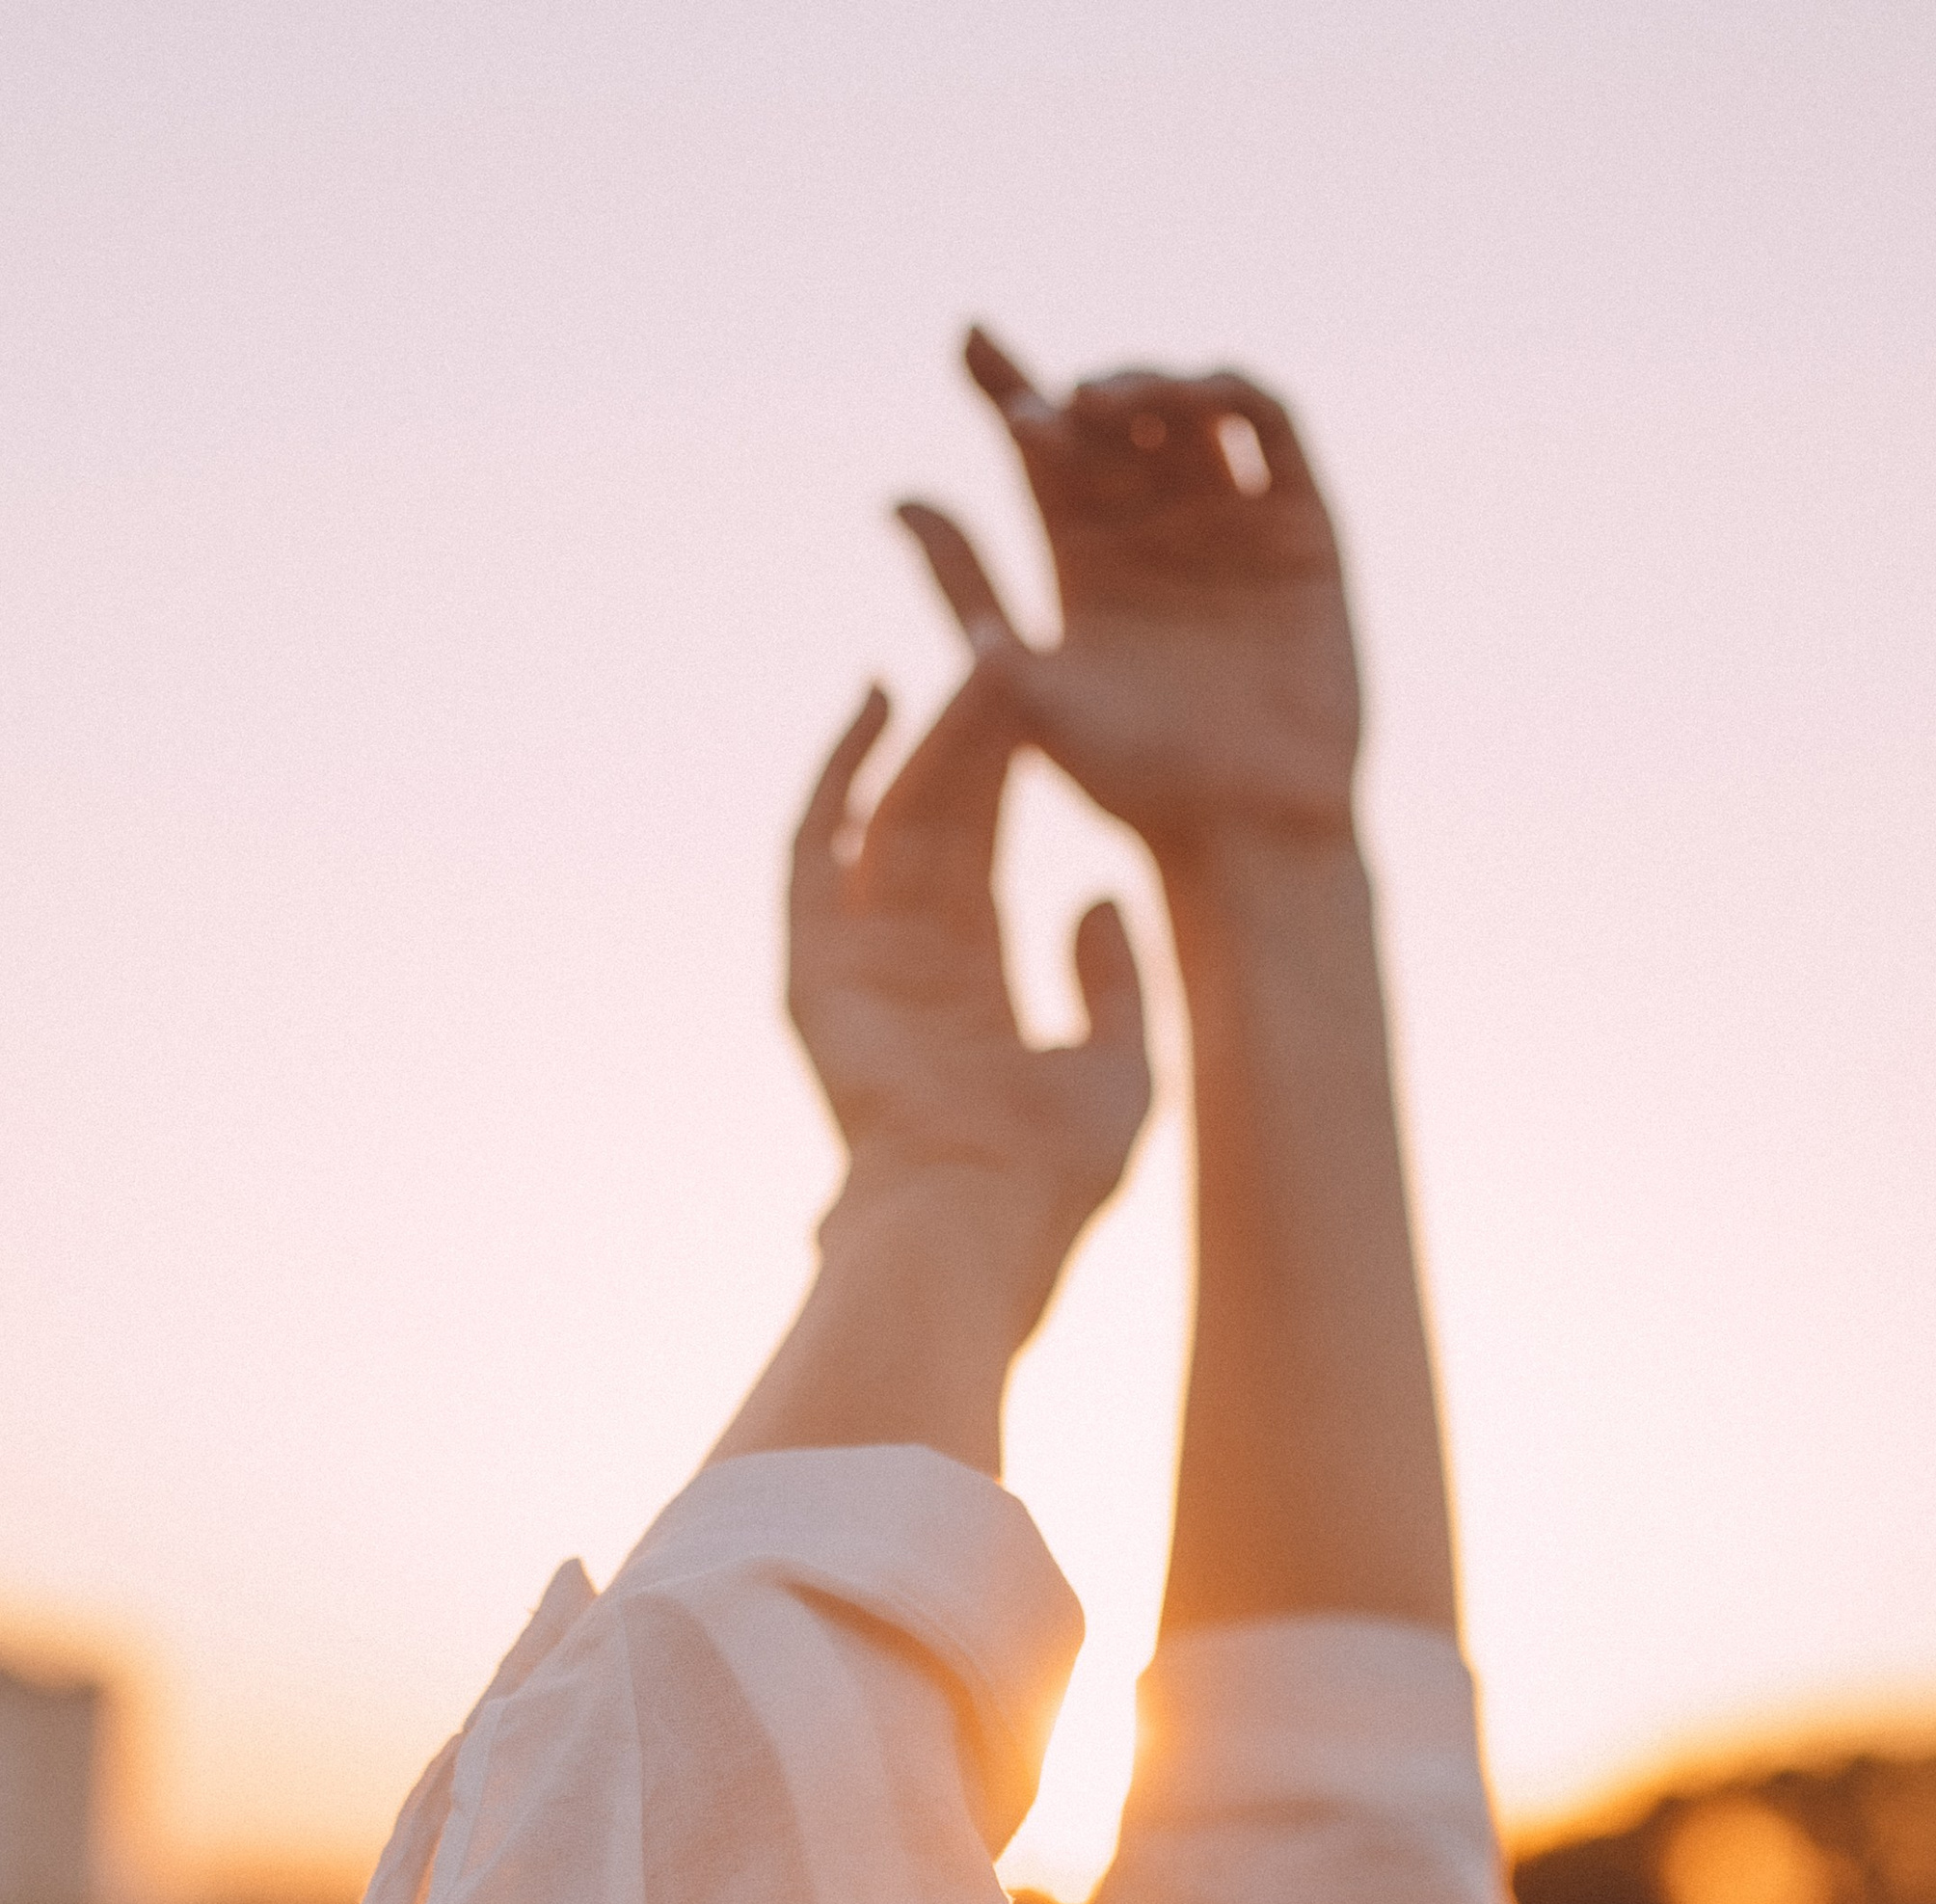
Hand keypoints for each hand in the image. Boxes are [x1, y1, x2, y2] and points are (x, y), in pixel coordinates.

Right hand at [788, 663, 1149, 1331]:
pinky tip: (871, 705)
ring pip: (884, 820)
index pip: (976, 855)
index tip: (1028, 701)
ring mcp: (855, 970)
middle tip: (1003, 643)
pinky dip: (836, 779)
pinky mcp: (814, 974)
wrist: (977, 1228)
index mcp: (969, 994)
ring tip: (972, 653)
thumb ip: (1115, 981)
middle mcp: (904, 972)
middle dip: (967, 735)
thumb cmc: (1052, 1177)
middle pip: (930, 822)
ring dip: (926, 736)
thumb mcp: (1122, 1067)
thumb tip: (1104, 890)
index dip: (999, 774)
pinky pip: (812, 856)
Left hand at [896, 330, 1361, 863]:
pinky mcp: (1300, 528)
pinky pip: (1275, 429)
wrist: (1244, 832)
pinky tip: (1199, 395)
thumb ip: (963, 588)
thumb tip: (894, 497)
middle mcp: (1154, 529)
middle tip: (1054, 411)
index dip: (1005, 385)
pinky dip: (1237, 394)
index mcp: (1082, 560)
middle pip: (1112, 416)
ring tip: (1113, 403)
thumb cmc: (1130, 784)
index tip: (967, 340)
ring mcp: (1229, 522)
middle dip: (1078, 391)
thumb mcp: (1023, 686)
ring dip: (1152, 381)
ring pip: (1189, 408)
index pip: (1039, 447)